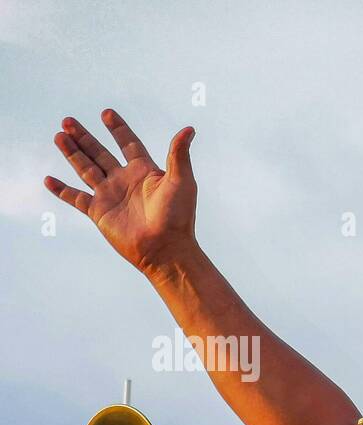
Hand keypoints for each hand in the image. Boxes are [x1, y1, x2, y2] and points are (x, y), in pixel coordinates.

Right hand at [45, 110, 198, 277]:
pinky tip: (48, 180)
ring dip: (71, 153)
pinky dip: (62, 190)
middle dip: (84, 137)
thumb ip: (179, 154)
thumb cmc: (177, 217)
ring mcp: (110, 196)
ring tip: (59, 136)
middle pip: (100, 153)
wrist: (165, 249)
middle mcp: (125, 181)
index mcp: (145, 171)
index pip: (129, 144)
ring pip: (85, 169)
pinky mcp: (99, 212)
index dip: (118, 129)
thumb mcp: (182, 181)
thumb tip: (189, 129)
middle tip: (67, 121)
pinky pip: (76, 198)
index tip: (106, 113)